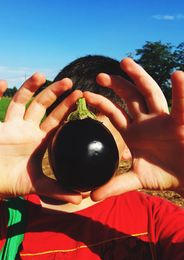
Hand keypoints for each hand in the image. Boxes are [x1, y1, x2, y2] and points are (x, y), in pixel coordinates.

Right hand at [0, 74, 81, 206]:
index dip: (67, 107)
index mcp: (38, 139)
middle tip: (68, 81)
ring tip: (40, 75)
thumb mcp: (38, 185)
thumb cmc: (12, 183)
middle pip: (41, 106)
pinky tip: (3, 83)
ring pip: (19, 102)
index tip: (80, 95)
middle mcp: (25, 129)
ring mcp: (7, 126)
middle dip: (53, 93)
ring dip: (28, 88)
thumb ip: (59, 190)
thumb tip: (81, 200)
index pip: (56, 119)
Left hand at [84, 58, 183, 200]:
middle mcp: (146, 121)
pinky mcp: (180, 122)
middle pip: (129, 97)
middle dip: (116, 85)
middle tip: (99, 76)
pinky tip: (177, 75)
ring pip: (150, 93)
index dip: (101, 103)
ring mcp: (163, 119)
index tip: (86, 95)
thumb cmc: (163, 175)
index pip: (114, 112)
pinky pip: (181, 105)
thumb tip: (91, 196)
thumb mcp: (135, 179)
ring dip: (139, 77)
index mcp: (133, 132)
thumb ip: (114, 185)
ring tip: (125, 63)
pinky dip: (181, 91)